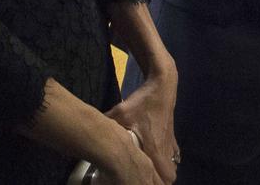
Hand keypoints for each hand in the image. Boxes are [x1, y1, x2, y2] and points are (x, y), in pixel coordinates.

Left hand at [106, 69, 178, 184]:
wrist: (161, 86)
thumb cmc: (142, 102)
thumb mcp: (121, 113)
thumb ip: (105, 124)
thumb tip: (86, 129)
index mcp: (154, 148)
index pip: (162, 176)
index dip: (156, 183)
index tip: (143, 184)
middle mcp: (164, 148)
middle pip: (170, 176)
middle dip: (160, 181)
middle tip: (146, 181)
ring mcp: (170, 142)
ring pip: (173, 165)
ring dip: (164, 171)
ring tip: (151, 174)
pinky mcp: (171, 135)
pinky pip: (173, 154)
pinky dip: (167, 159)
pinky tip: (157, 157)